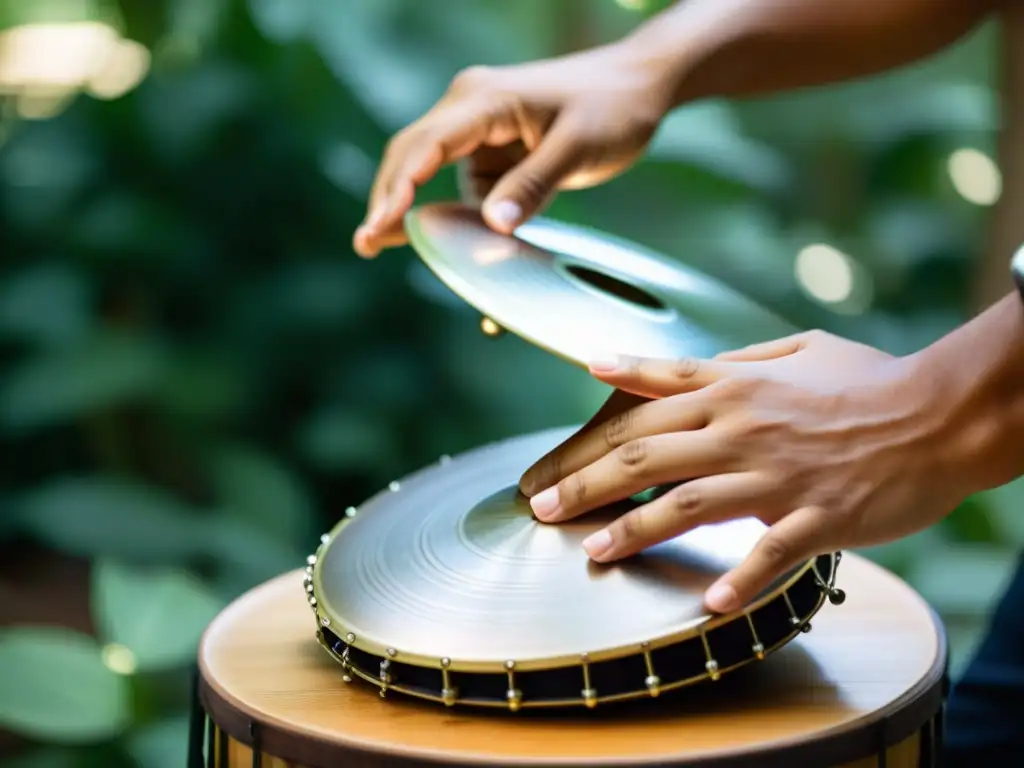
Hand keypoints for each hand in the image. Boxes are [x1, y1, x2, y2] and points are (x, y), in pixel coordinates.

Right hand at [353, 43, 671, 257]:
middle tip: (365, 246)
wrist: (639, 85)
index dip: (398, 189)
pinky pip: (463, 186)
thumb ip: (534, 185)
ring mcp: (478, 130)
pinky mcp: (492, 151)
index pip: (425, 146)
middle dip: (387, 201)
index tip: (379, 226)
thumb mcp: (578, 148)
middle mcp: (469, 109)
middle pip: (410, 155)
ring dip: (419, 213)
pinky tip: (452, 245)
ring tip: (385, 247)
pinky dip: (457, 216)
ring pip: (431, 174)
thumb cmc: (613, 107)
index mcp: (484, 100)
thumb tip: (492, 226)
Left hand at [518, 331, 970, 613]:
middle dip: (584, 481)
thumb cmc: (871, 380)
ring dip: (631, 529)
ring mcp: (776, 474)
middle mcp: (742, 427)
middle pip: (644, 454)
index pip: (651, 392)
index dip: (596, 414)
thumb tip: (695, 362)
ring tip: (592, 549)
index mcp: (736, 386)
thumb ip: (740, 358)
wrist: (941, 412)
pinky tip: (707, 605)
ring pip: (684, 504)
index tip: (556, 436)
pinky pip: (767, 554)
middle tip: (542, 505)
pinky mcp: (815, 516)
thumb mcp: (800, 349)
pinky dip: (737, 581)